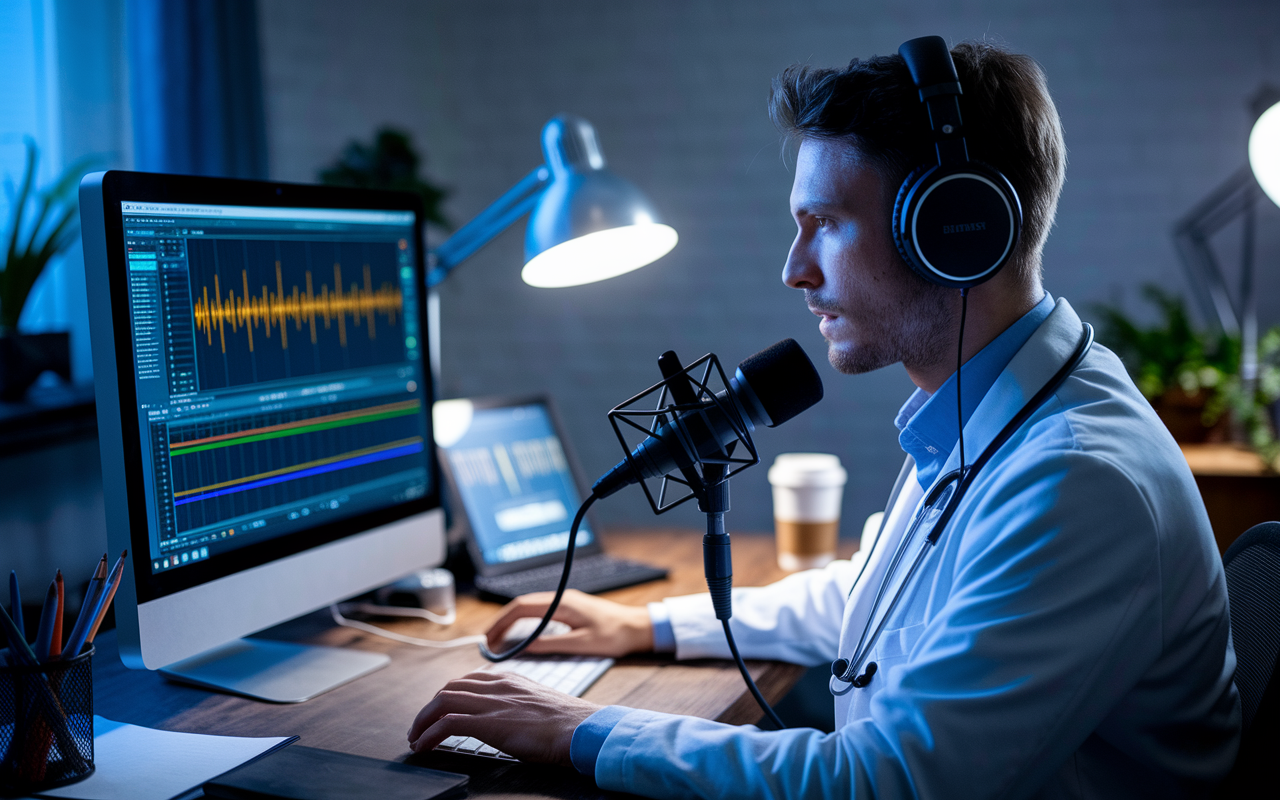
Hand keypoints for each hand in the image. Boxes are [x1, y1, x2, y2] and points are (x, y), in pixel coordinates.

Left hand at [407, 671, 600, 765]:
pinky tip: (424, 746)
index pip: (469, 680)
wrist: (581, 729)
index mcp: (512, 680)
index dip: (449, 694)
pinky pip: (446, 724)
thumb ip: (523, 704)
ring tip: (417, 737)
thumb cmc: (570, 723)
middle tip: (422, 725)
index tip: (441, 709)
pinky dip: (429, 735)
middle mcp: (498, 686)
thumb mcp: (542, 704)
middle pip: (450, 687)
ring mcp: (492, 703)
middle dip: (430, 707)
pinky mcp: (488, 723)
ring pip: (442, 701)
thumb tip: (514, 718)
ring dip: (422, 720)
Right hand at [485, 589, 653, 657]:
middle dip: (502, 623)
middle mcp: (561, 599)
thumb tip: (523, 646)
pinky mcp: (570, 610)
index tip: (488, 637)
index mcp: (562, 603)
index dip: (501, 621)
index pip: (522, 607)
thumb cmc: (615, 636)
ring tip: (499, 641)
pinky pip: (540, 613)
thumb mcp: (581, 645)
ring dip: (512, 623)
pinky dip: (525, 623)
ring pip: (530, 609)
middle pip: (522, 606)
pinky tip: (521, 636)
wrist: (638, 627)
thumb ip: (551, 644)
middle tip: (488, 643)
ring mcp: (565, 603)